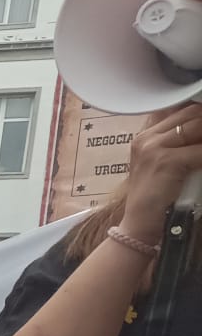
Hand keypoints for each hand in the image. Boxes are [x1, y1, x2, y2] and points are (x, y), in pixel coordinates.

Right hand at [119, 104, 201, 238]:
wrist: (140, 225)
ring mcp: (154, 147)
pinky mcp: (165, 161)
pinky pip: (199, 151)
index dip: (197, 113)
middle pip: (191, 114)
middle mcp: (147, 137)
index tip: (201, 129)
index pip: (180, 109)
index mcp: (145, 135)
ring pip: (197, 127)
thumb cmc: (154, 197)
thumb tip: (198, 129)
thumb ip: (176, 144)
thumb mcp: (160, 164)